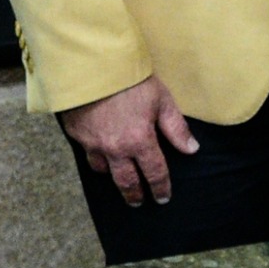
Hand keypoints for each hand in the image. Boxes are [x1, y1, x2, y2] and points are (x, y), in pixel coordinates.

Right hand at [60, 76, 196, 205]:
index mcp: (140, 141)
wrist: (92, 64)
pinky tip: (97, 152)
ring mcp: (93, 143)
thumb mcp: (161, 99)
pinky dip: (94, 155)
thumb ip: (175, 127)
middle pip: (126, 181)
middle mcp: (116, 148)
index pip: (154, 173)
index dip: (160, 188)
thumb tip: (191, 149)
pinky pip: (86, 151)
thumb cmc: (130, 79)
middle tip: (138, 202)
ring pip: (102, 169)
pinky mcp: (77, 133)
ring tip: (117, 176)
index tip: (163, 197)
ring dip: (112, 175)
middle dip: (134, 194)